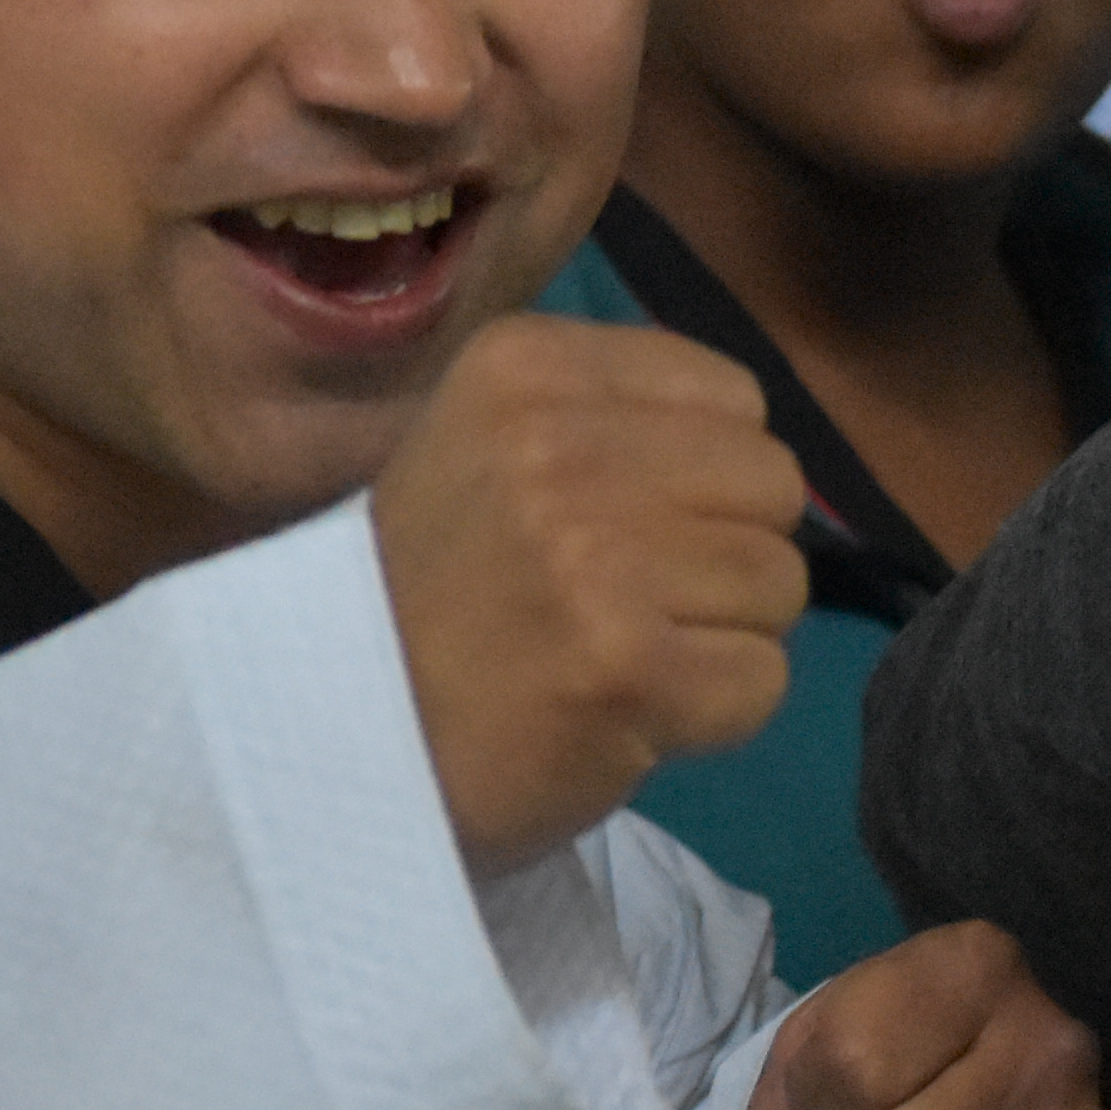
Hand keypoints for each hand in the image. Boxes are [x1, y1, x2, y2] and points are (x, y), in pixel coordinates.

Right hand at [369, 314, 808, 870]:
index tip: (628, 526)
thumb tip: (761, 448)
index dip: (707, 475)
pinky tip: (627, 713)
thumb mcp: (490, 449)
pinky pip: (764, 676)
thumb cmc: (428, 598)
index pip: (733, 396)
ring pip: (779, 583)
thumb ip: (616, 422)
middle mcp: (558, 446)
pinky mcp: (629, 666)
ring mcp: (595, 557)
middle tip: (631, 605)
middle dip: (727, 554)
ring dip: (721, 638)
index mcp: (525, 368)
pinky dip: (715, 714)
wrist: (331, 741)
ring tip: (620, 658)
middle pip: (771, 484)